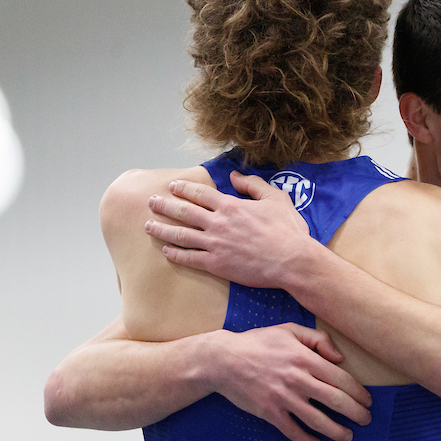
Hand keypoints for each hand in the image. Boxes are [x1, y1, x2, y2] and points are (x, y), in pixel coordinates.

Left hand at [144, 171, 312, 288]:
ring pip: (180, 235)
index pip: (200, 193)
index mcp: (230, 206)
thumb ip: (253, 185)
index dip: (184, 188)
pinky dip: (175, 254)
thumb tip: (234, 176)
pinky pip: (189, 258)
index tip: (172, 186)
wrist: (291, 261)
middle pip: (183, 212)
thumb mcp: (276, 199)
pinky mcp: (216, 264)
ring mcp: (215, 244)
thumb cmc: (287, 230)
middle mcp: (218, 223)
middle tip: (151, 202)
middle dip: (164, 206)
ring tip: (148, 225)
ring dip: (162, 229)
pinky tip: (165, 251)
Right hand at [212, 322, 371, 440]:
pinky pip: (292, 430)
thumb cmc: (259, 342)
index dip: (359, 393)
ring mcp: (283, 398)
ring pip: (317, 420)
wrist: (223, 360)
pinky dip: (307, 440)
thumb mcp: (290, 330)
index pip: (341, 379)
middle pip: (336, 401)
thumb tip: (340, 357)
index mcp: (305, 359)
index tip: (367, 401)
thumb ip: (318, 339)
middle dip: (356, 414)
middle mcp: (298, 379)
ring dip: (336, 431)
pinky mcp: (269, 412)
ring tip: (348, 437)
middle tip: (366, 421)